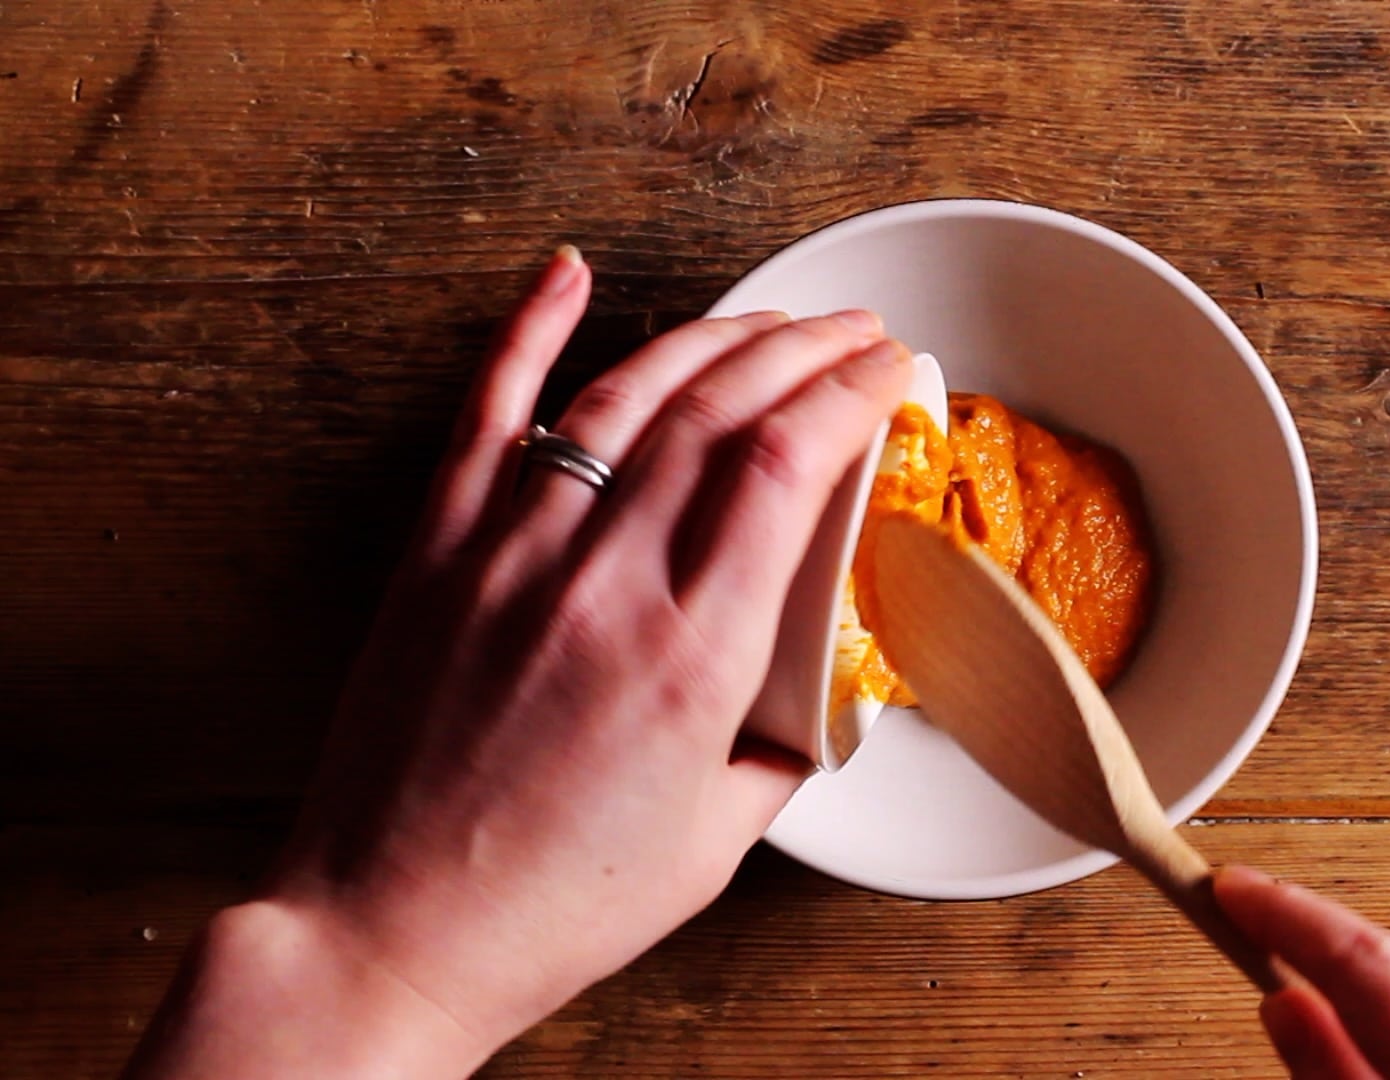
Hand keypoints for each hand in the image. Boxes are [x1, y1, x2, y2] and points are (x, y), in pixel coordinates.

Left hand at [125, 247, 912, 1077]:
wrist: (391, 934)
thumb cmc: (552, 906)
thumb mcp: (714, 845)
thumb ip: (782, 750)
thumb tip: (818, 688)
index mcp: (692, 659)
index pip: (790, 467)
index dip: (852, 396)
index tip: (892, 376)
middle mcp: (604, 585)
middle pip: (722, 409)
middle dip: (806, 348)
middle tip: (854, 331)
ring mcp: (509, 558)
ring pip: (623, 395)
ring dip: (710, 336)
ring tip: (768, 317)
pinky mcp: (437, 558)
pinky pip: (486, 415)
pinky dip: (528, 332)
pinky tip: (569, 275)